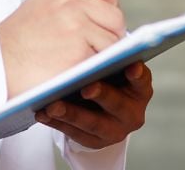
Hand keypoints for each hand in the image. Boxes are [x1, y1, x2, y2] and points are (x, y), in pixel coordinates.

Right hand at [0, 0, 124, 97]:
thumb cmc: (18, 43)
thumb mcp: (43, 4)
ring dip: (102, 55)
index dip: (109, 4)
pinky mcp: (79, 50)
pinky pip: (106, 61)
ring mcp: (76, 23)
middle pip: (116, 16)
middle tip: (88, 48)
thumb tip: (113, 17)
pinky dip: (96, 70)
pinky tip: (77, 71)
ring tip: (77, 61)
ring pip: (114, 40)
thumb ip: (75, 2)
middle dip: (108, 34)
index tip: (98, 20)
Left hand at [35, 62, 152, 148]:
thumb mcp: (114, 67)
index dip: (137, 74)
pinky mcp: (94, 142)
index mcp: (140, 90)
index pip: (141, 81)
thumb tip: (98, 41)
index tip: (131, 66)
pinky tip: (43, 113)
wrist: (101, 107)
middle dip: (101, 95)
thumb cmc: (107, 77)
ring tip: (53, 105)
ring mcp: (114, 130)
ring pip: (92, 124)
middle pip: (117, 105)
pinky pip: (73, 134)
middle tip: (86, 87)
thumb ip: (111, 57)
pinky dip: (56, 123)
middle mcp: (131, 113)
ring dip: (71, 114)